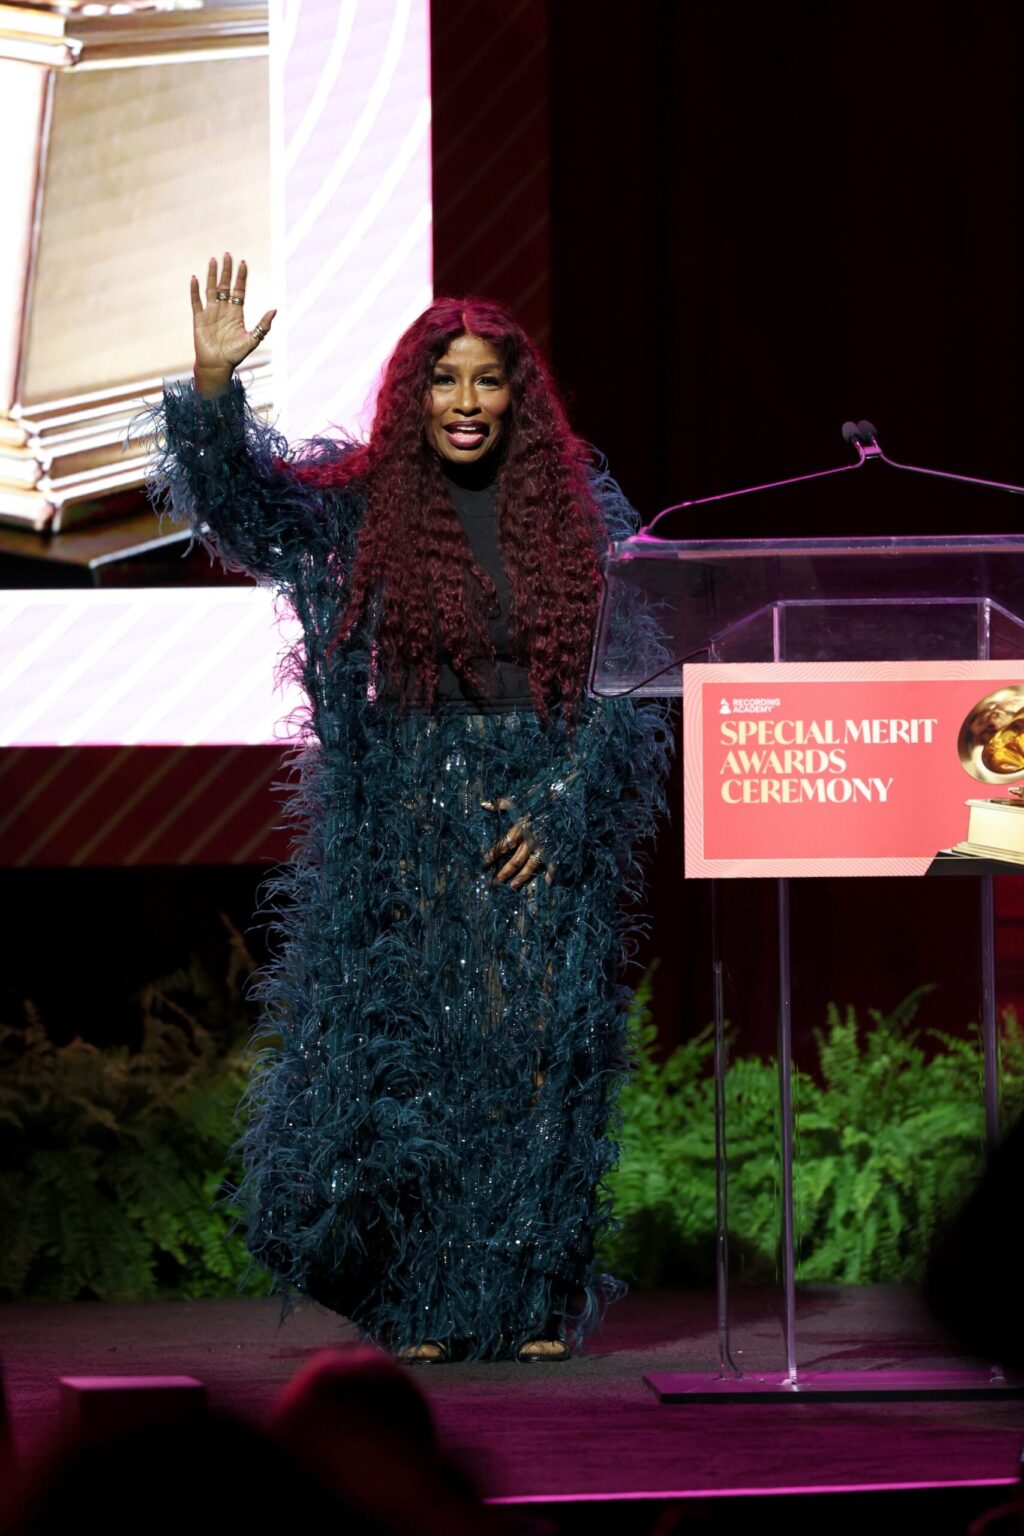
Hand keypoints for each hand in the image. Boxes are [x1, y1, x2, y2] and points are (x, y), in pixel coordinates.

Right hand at [191, 252, 275, 392]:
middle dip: (227, 271)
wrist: (217, 366)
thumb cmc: (235, 355)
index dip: (241, 277)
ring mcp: (210, 313)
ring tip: (213, 260)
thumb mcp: (252, 339)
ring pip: (211, 289)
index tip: (243, 263)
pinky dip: (195, 290)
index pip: (239, 290)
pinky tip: (195, 278)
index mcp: (236, 313)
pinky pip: (196, 301)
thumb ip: (263, 325)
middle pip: (225, 285)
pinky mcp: (198, 318)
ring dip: (211, 275)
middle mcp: (223, 309)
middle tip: (227, 254)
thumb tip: (275, 309)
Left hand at [482, 797, 551, 888]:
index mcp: (520, 827)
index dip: (492, 855)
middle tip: (494, 883)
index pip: (503, 845)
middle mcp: (530, 839)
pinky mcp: (556, 847)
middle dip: (504, 872)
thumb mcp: (519, 799)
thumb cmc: (540, 798)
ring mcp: (544, 845)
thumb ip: (500, 804)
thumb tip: (483, 805)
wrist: (564, 800)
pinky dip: (550, 873)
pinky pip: (553, 863)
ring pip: (530, 865)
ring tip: (512, 887)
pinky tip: (546, 883)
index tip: (484, 864)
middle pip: (515, 859)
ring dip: (521, 877)